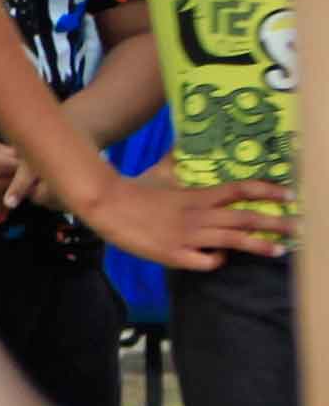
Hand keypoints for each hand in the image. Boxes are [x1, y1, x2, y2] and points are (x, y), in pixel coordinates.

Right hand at [80, 167, 282, 267]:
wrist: (105, 205)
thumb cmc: (132, 190)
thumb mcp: (159, 173)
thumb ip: (178, 164)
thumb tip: (185, 145)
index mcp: (196, 196)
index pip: (238, 190)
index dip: (266, 192)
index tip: (289, 195)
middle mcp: (198, 216)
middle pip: (245, 217)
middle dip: (276, 222)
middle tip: (300, 227)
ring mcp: (187, 236)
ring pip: (233, 241)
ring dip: (260, 245)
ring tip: (281, 250)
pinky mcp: (174, 255)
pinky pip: (206, 261)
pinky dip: (216, 260)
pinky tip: (218, 258)